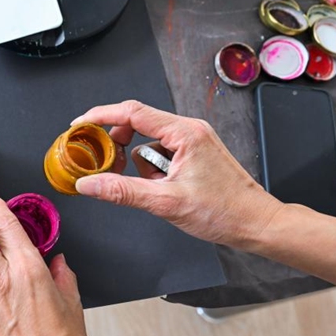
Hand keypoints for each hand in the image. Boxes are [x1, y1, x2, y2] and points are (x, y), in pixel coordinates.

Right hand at [72, 101, 283, 250]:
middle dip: (122, 147)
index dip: (101, 116)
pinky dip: (156, 172)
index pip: (132, 112)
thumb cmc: (224, 211)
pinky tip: (167, 190)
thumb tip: (89, 184)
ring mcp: (193, 141)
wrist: (255, 222)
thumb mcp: (165, 203)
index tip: (80, 124)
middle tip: (111, 167)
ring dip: (143, 167)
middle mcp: (190, 130)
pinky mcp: (195, 154)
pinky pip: (162, 155)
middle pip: (138, 125)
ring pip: (149, 144)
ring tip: (157, 190)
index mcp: (184, 133)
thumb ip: (122, 191)